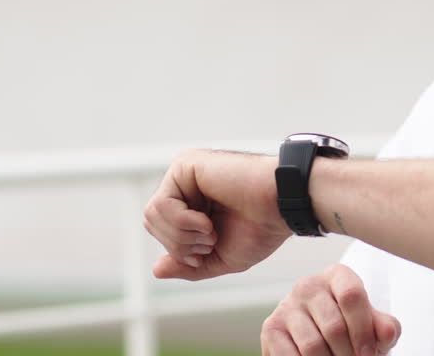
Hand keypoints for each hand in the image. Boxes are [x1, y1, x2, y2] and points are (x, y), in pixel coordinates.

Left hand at [143, 148, 292, 279]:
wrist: (282, 206)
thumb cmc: (261, 229)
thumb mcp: (220, 258)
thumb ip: (188, 265)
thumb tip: (156, 270)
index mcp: (192, 203)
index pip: (161, 231)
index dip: (179, 250)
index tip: (209, 249)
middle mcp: (185, 185)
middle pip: (151, 223)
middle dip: (179, 244)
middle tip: (210, 240)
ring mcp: (184, 173)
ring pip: (152, 214)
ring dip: (182, 234)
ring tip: (210, 231)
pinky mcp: (186, 164)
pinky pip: (161, 203)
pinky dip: (182, 222)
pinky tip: (206, 221)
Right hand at [261, 264, 400, 355]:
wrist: (319, 333)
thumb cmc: (350, 325)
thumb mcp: (371, 323)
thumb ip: (383, 326)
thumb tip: (388, 333)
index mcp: (337, 275)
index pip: (352, 295)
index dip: (363, 330)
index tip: (370, 353)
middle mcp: (309, 285)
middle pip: (334, 327)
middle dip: (349, 354)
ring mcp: (287, 305)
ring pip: (312, 345)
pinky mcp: (271, 327)